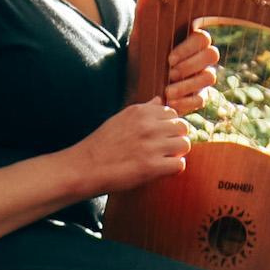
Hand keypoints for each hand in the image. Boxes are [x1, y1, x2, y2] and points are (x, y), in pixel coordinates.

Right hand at [68, 97, 190, 195]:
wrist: (84, 167)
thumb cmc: (101, 145)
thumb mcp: (120, 119)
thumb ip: (143, 110)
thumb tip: (158, 100)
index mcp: (140, 112)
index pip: (172, 112)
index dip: (168, 126)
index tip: (160, 136)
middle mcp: (148, 125)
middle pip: (182, 127)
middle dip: (176, 138)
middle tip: (164, 149)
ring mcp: (151, 146)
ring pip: (184, 144)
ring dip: (176, 153)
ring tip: (163, 159)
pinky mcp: (151, 166)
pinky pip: (179, 164)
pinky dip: (173, 168)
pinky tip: (161, 170)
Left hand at [137, 0, 220, 114]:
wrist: (129, 90)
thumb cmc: (137, 61)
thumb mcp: (138, 39)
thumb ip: (143, 13)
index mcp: (188, 40)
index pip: (203, 38)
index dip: (189, 48)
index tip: (168, 58)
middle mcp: (199, 57)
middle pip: (212, 56)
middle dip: (191, 65)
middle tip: (169, 73)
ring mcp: (200, 78)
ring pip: (209, 77)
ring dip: (188, 84)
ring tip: (167, 91)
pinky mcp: (197, 97)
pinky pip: (202, 99)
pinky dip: (187, 101)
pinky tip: (170, 102)